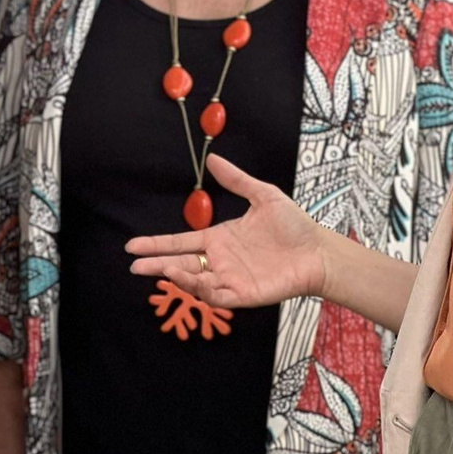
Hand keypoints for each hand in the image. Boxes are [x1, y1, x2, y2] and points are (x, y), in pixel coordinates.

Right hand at [125, 153, 324, 307]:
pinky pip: (216, 295)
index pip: (181, 242)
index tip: (134, 245)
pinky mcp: (244, 294)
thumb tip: (213, 158)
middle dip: (156, 265)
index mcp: (220, 239)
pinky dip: (200, 290)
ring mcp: (230, 279)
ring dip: (177, 277)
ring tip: (163, 269)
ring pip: (195, 281)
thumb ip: (236, 180)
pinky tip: (188, 280)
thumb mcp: (263, 195)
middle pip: (181, 264)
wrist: (318, 250)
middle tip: (134, 265)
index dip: (157, 244)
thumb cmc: (293, 225)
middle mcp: (220, 261)